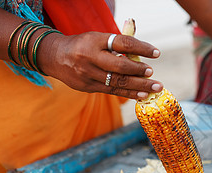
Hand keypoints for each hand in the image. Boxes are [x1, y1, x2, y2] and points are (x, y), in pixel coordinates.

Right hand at [37, 31, 162, 98]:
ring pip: (117, 82)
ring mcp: (88, 74)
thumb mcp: (97, 38)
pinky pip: (111, 91)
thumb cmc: (83, 45)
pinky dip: (128, 94)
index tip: (156, 53)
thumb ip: (118, 43)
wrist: (54, 57)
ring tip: (154, 88)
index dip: (141, 47)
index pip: (122, 43)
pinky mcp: (87, 87)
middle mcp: (90, 57)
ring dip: (138, 86)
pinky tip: (141, 95)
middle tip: (153, 74)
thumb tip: (143, 48)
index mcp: (95, 41)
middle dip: (140, 71)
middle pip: (120, 66)